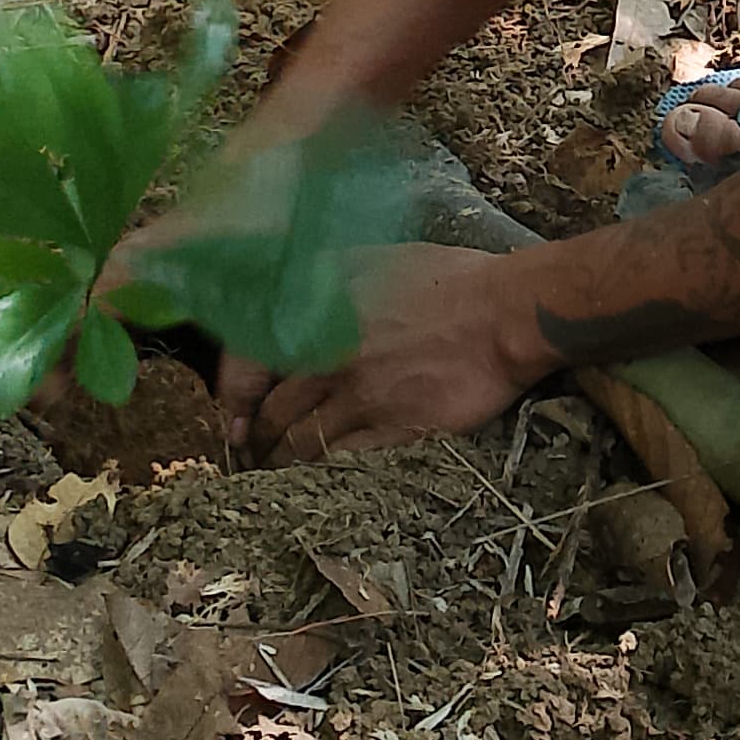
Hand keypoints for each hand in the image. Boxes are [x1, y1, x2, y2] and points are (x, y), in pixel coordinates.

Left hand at [236, 243, 543, 459]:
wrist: (505, 313)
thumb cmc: (451, 280)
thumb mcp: (377, 261)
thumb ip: (329, 283)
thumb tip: (296, 302)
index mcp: (318, 309)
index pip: (248, 359)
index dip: (234, 394)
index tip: (234, 415)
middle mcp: (328, 354)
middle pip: (271, 411)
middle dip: (256, 438)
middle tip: (252, 453)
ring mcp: (360, 395)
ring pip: (300, 443)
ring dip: (283, 462)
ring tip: (279, 472)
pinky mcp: (393, 427)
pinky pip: (343, 459)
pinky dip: (324, 471)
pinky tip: (322, 477)